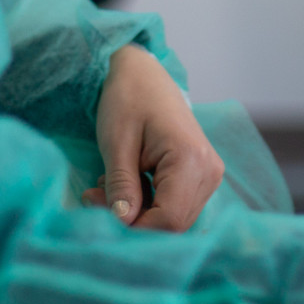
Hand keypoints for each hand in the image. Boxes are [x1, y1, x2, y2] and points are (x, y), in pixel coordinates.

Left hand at [86, 46, 223, 230]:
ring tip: (105, 187)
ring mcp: (209, 175)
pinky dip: (146, 204)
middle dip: (131, 221)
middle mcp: (209, 172)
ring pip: (174, 219)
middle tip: (93, 197)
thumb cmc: (128, 99)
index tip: (98, 212)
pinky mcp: (201, 177)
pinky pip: (175, 206)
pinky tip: (126, 184)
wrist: (144, 73)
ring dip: (137, 214)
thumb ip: (121, 186)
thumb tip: (122, 224)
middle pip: (174, 224)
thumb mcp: (116, 144)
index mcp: (191, 159)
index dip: (134, 229)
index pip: (169, 220)